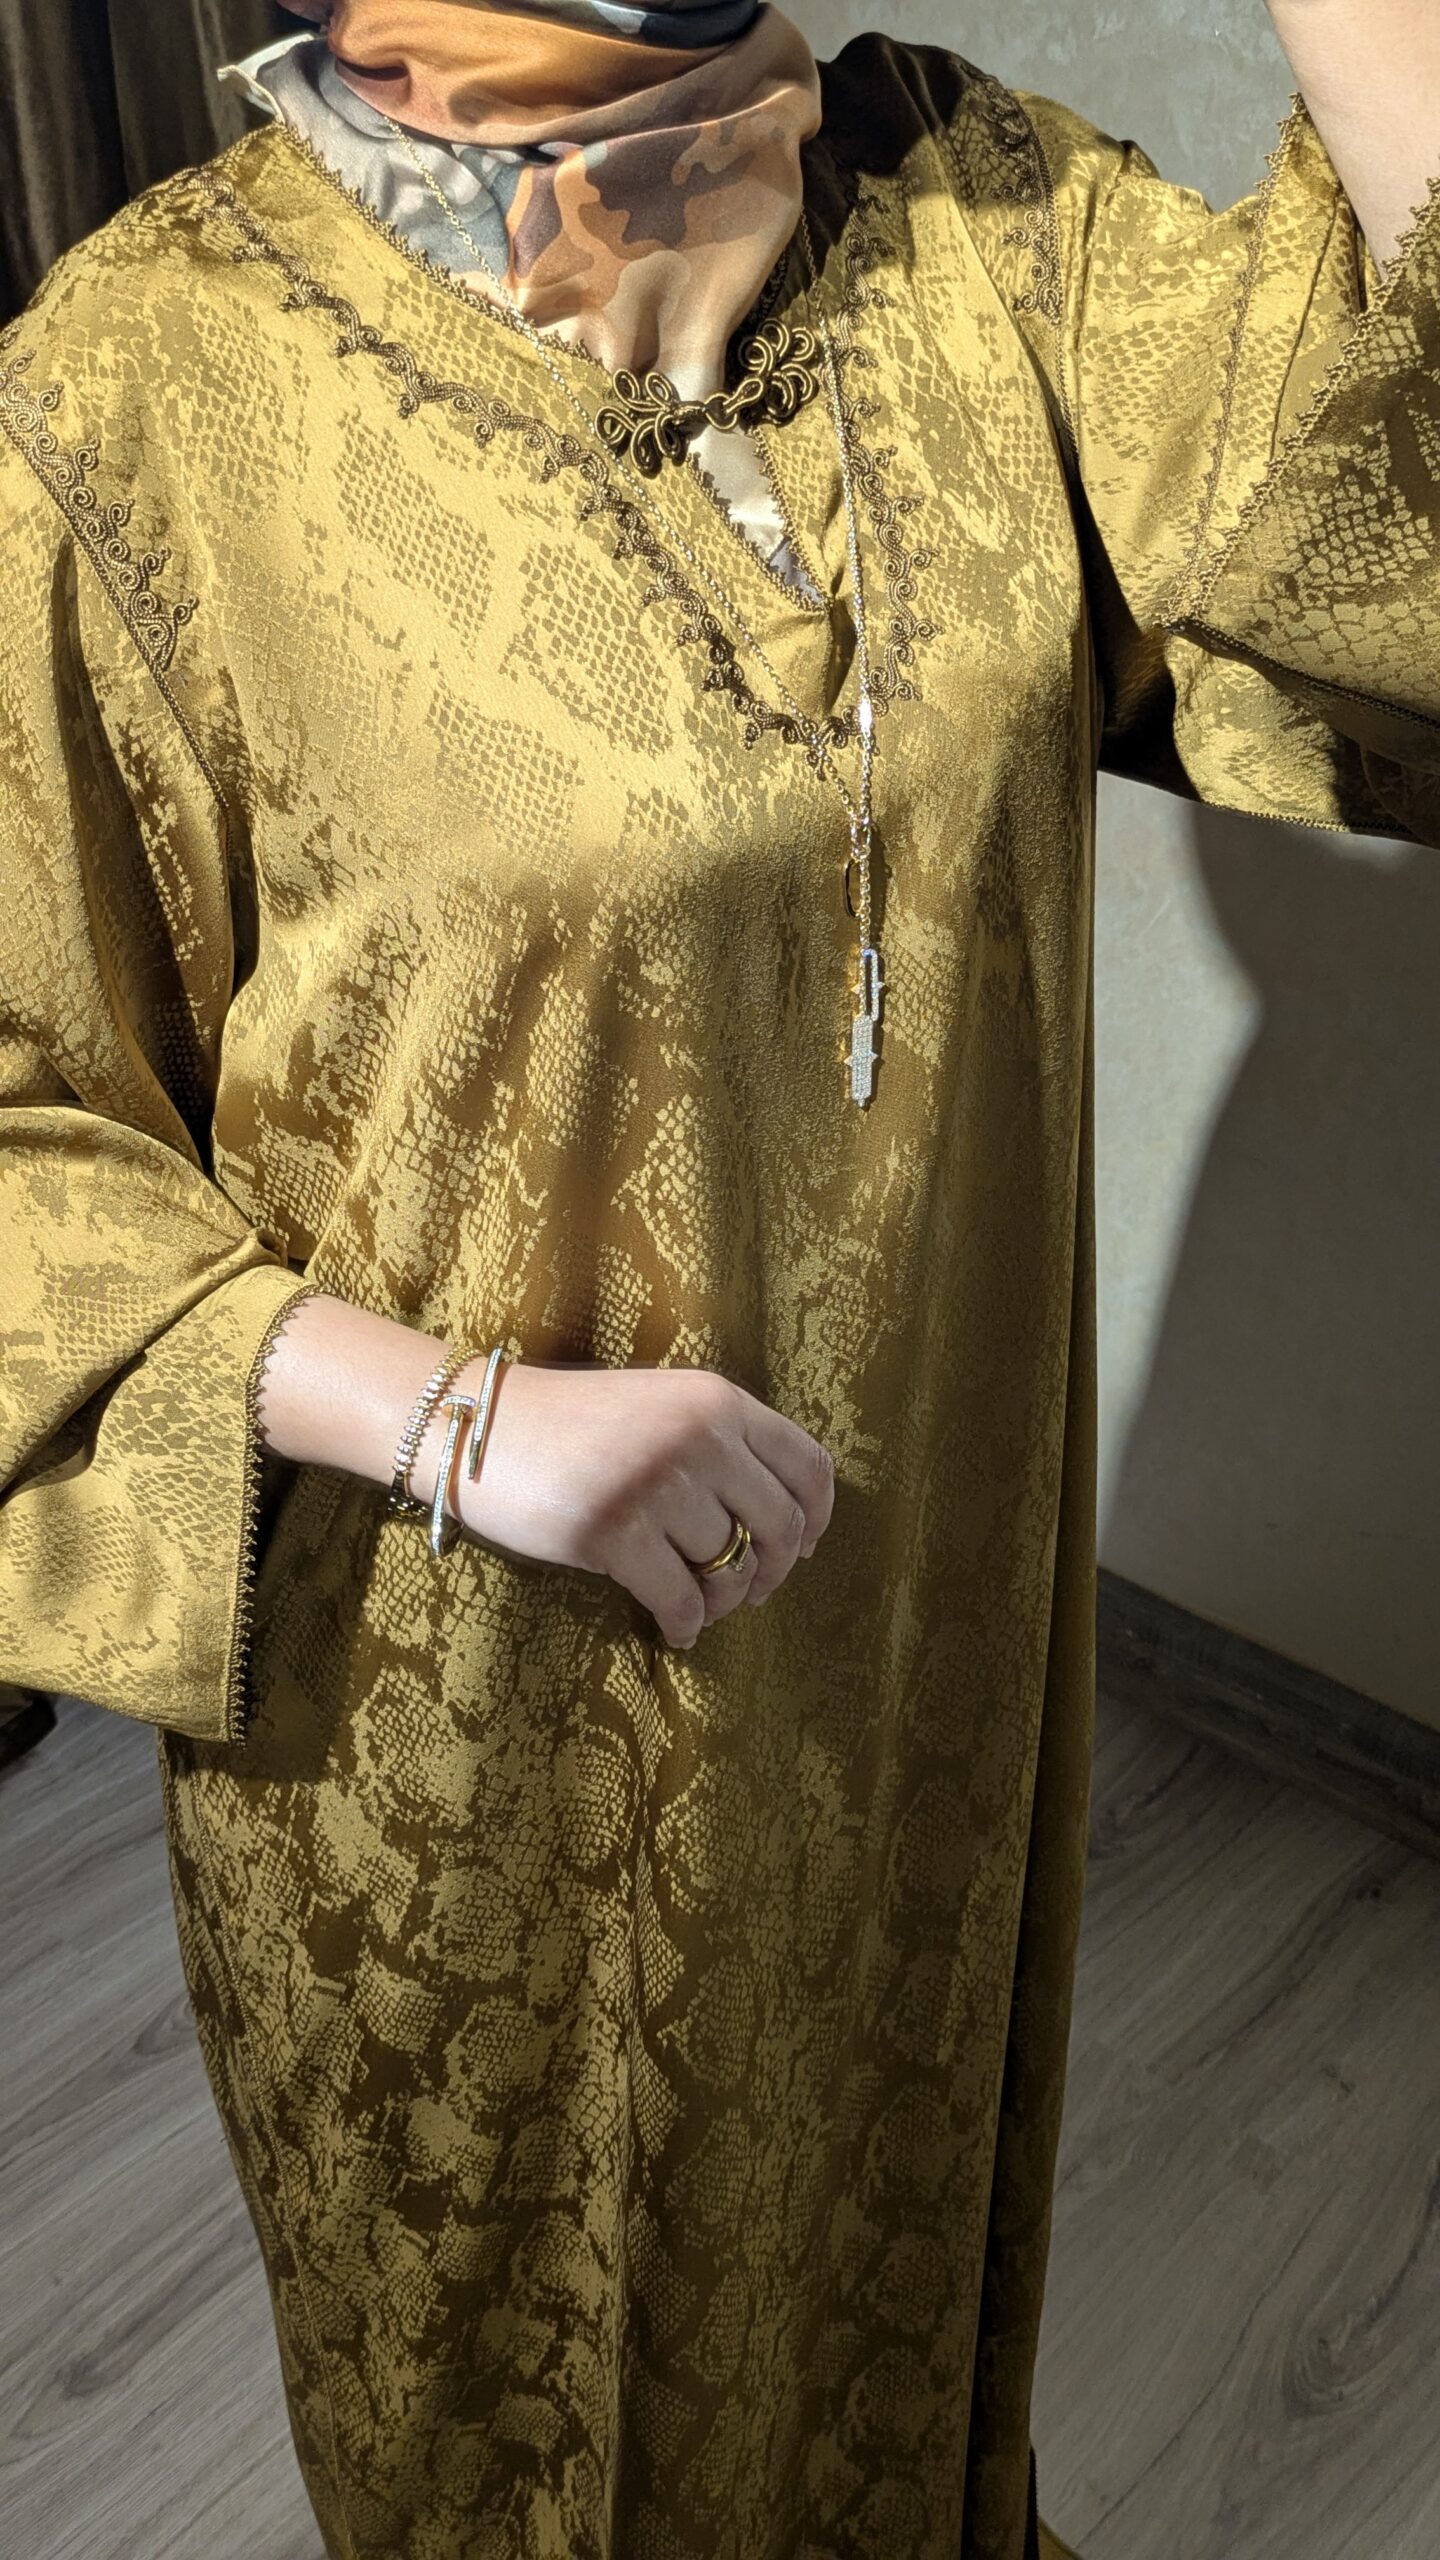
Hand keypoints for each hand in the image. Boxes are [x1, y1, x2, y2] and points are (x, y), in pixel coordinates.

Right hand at [427, 1359, 835, 1648]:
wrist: (479, 1426)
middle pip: (780, 1527)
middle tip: (746, 1592)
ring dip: (724, 1602)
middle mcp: (697, 1435)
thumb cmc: (574, 1426)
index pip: (808, 1466)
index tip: (804, 1550)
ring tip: (702, 1608)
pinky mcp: (613, 1530)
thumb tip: (795, 1531)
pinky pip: (680, 1598)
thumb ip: (722, 1446)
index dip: (816, 1519)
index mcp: (716, 1400)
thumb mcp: (660, 1409)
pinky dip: (685, 1624)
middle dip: (772, 1573)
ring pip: (732, 1569)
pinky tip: (675, 1629)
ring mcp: (656, 1482)